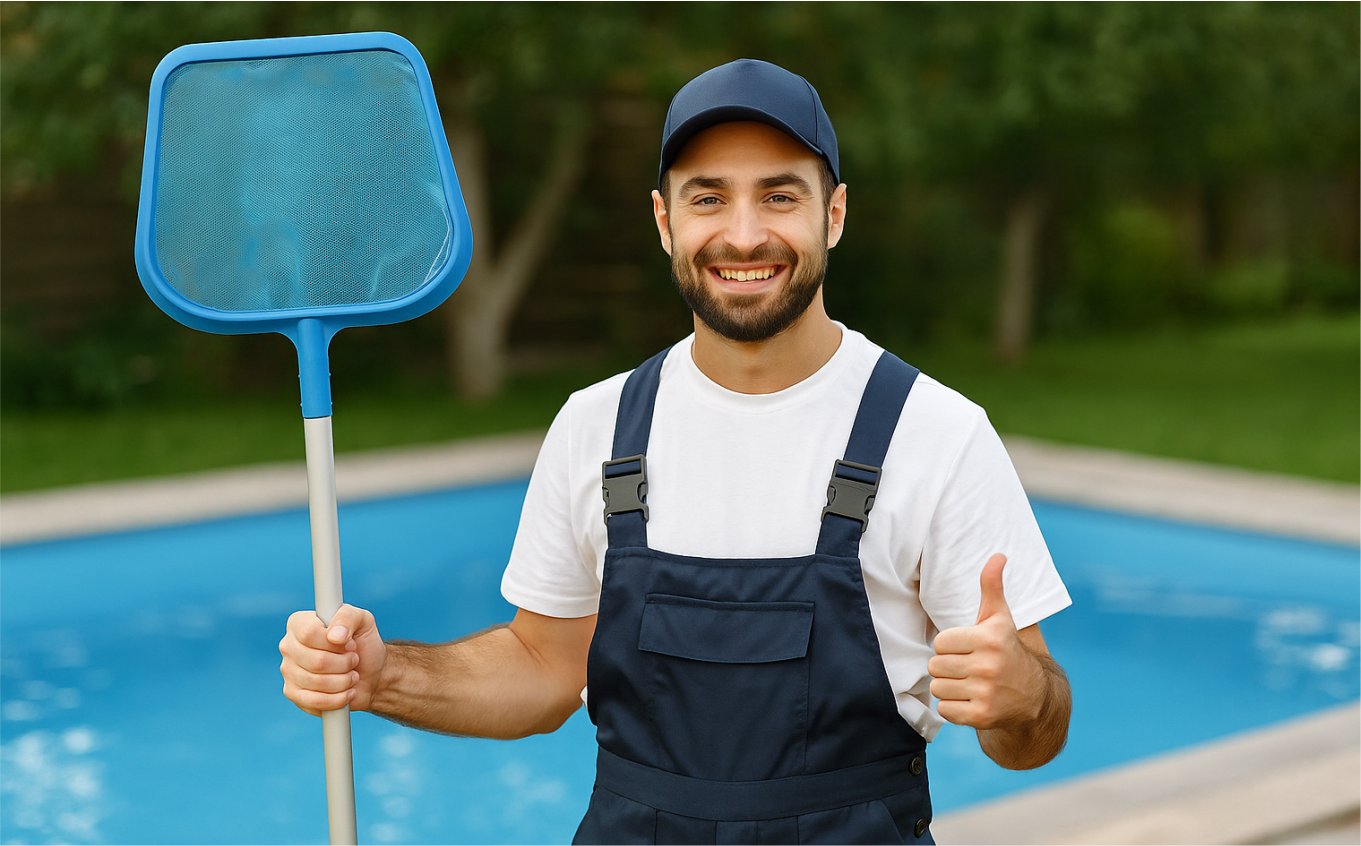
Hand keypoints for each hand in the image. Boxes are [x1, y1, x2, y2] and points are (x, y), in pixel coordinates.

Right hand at [279, 604, 386, 716]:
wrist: (371, 673)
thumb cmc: (363, 644)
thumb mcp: (363, 620)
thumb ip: (348, 617)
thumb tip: (335, 635)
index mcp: (299, 623)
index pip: (309, 634)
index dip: (336, 643)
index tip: (351, 644)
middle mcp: (288, 646)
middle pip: (316, 661)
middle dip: (344, 663)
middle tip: (354, 660)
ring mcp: (288, 671)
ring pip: (317, 682)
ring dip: (344, 681)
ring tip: (352, 675)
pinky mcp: (293, 693)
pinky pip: (315, 701)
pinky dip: (338, 699)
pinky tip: (347, 692)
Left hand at [928, 554, 1045, 729]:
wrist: (1034, 697)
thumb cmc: (1005, 650)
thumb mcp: (999, 618)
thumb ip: (991, 586)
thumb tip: (998, 555)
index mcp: (989, 639)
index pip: (940, 642)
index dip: (949, 646)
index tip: (967, 649)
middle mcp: (989, 666)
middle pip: (935, 665)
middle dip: (947, 667)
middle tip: (967, 668)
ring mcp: (986, 693)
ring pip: (937, 688)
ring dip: (948, 688)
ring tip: (968, 684)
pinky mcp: (982, 716)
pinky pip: (944, 710)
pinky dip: (952, 708)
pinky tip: (970, 701)